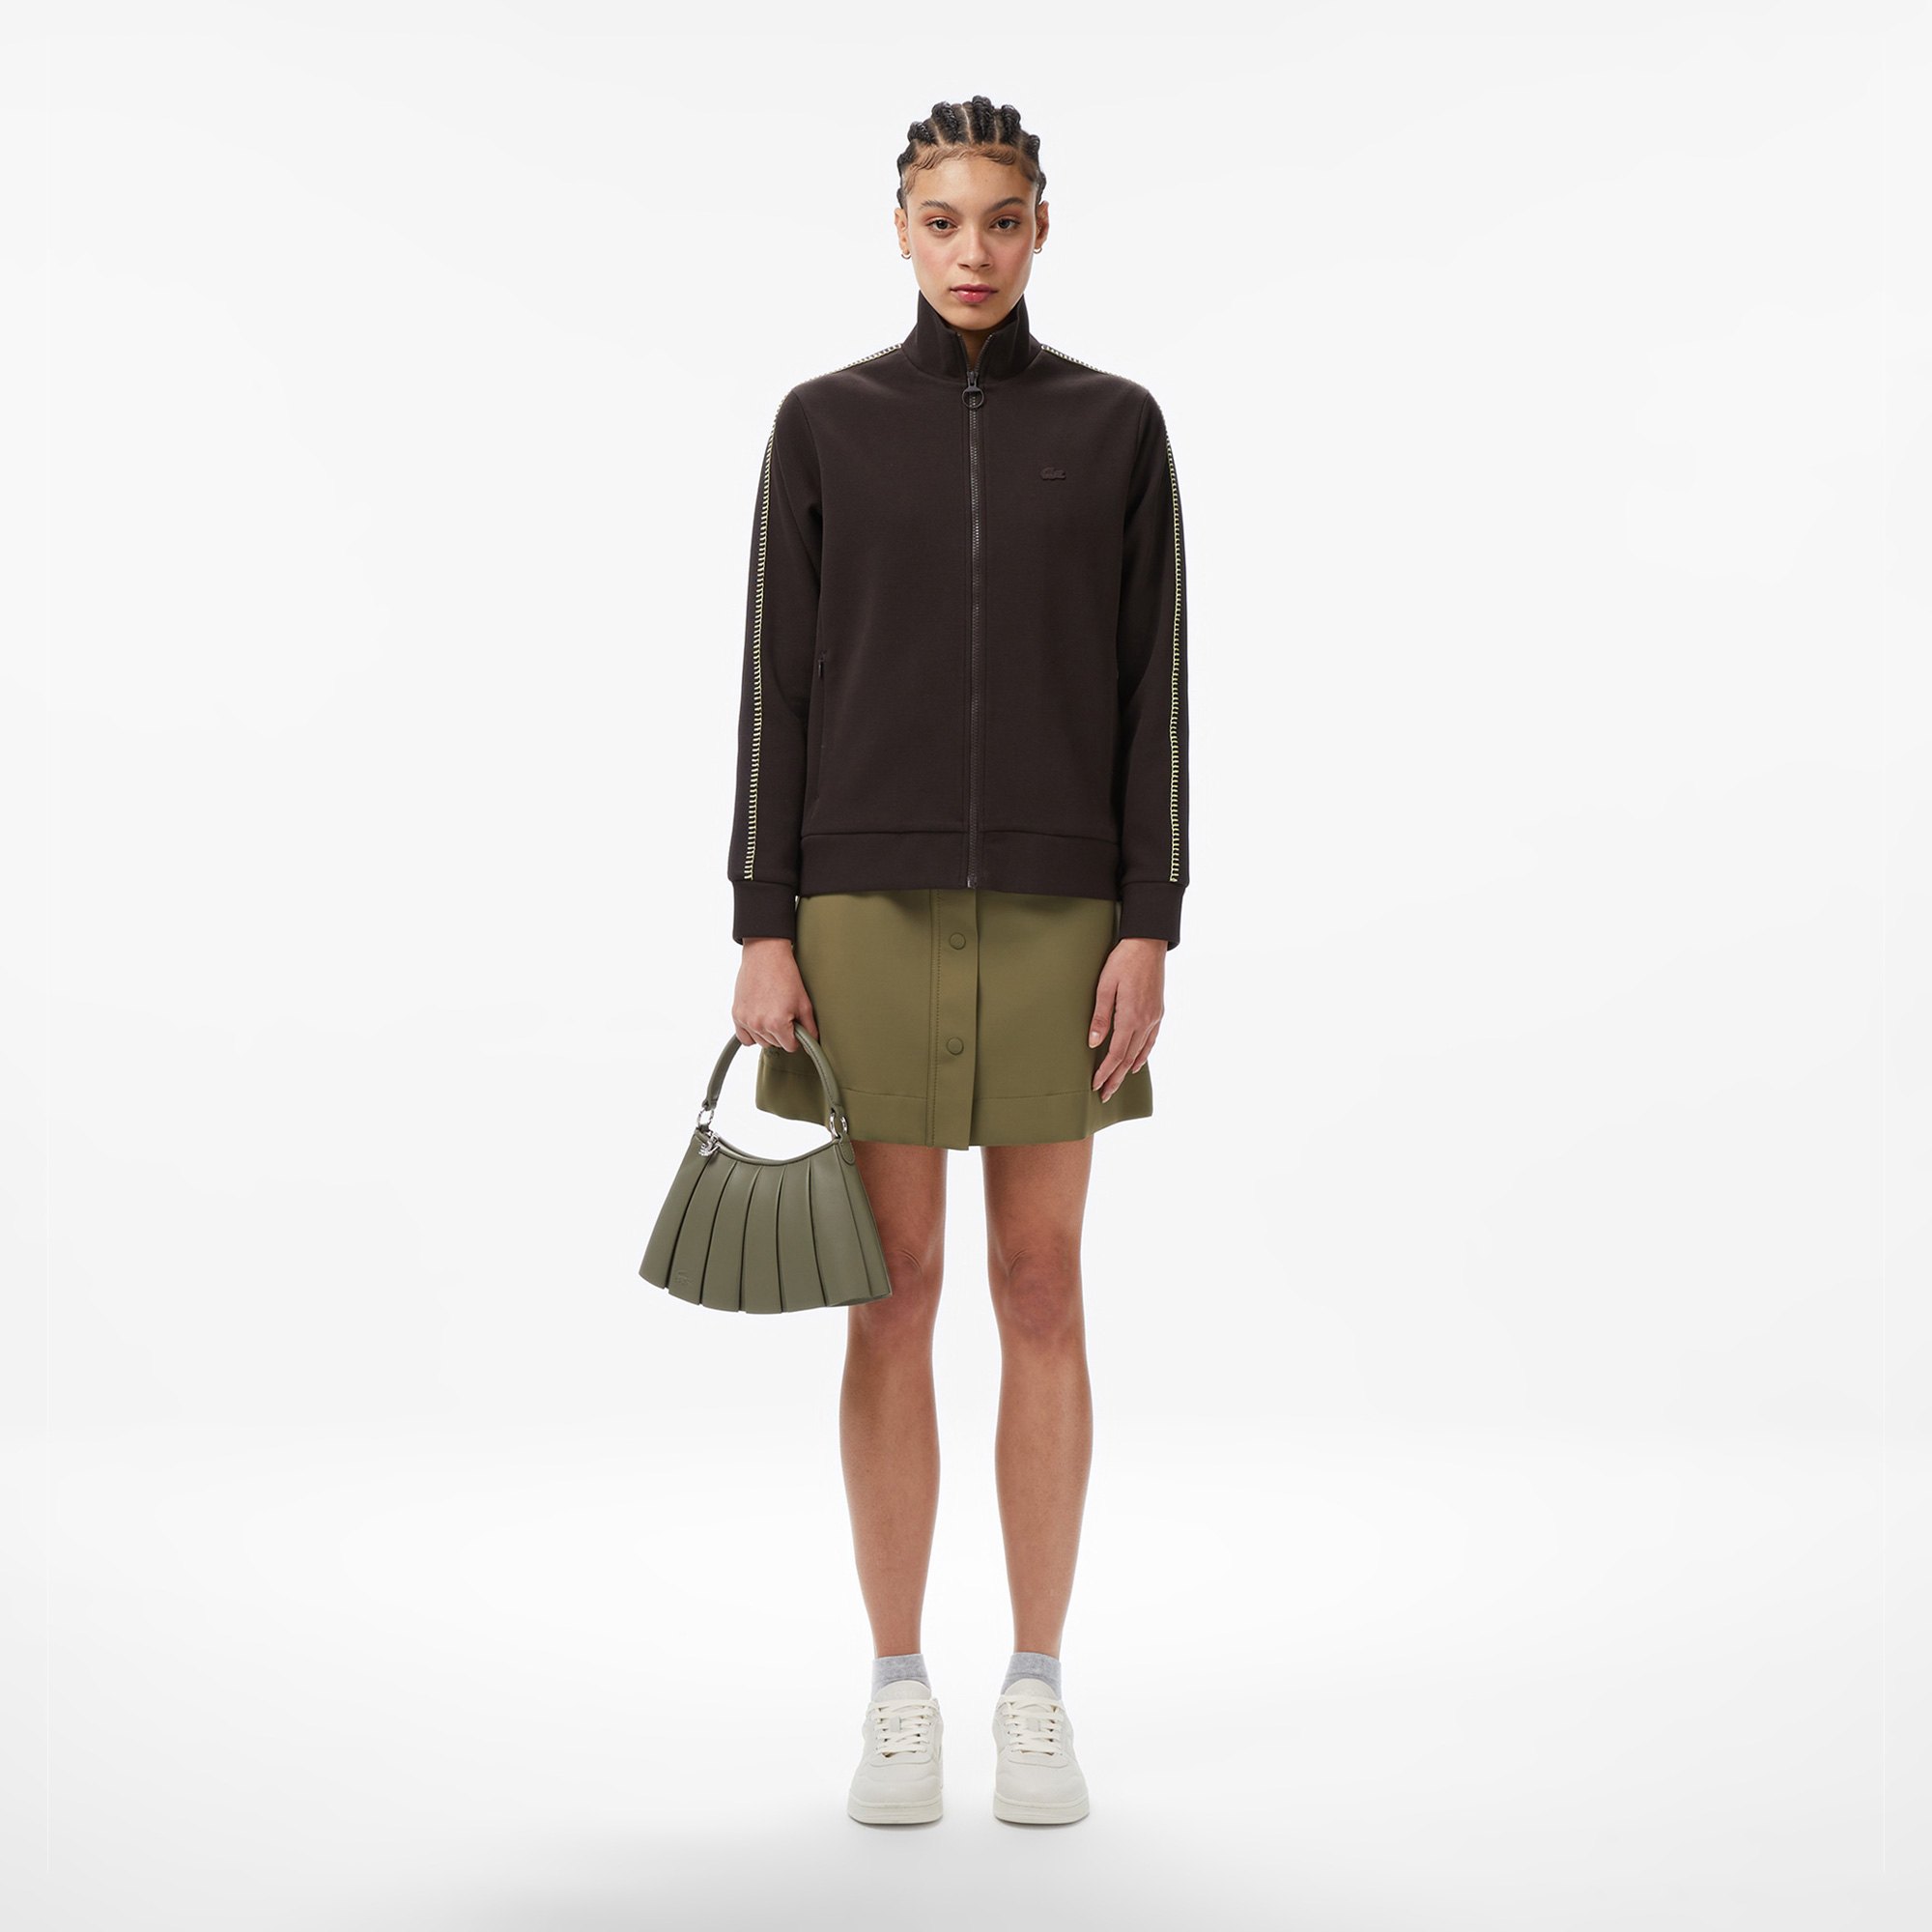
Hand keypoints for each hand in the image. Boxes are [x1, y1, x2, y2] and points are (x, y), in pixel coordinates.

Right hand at [733, 937, 818, 1051]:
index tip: (797, 1027)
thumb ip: (810, 1028)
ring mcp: (745, 1020)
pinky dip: (752, 1034)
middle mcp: (759, 1024)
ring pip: (760, 1042)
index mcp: (777, 1023)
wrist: (765, 955)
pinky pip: (744, 1038)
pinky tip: (760, 1021)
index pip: (790, 1046)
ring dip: (768, 1034)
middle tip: (785, 1013)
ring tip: (772, 1013)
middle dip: (783, 1033)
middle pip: (775, 1044)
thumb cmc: (785, 975)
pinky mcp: (736, 1014)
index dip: (797, 1038)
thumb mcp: (804, 1002)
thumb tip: (812, 1044)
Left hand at [1088, 936, 1164, 1101]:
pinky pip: (1151, 1040)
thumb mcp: (1105, 986)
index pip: (1116, 1054)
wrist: (1148, 944)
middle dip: (1115, 1078)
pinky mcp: (1158, 1011)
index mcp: (1130, 1017)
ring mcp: (1154, 1017)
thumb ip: (1100, 1017)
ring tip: (1117, 1083)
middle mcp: (1145, 1021)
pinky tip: (1136, 1062)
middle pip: (1128, 1058)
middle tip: (1105, 1095)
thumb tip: (1093, 1043)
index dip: (1105, 1072)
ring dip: (1127, 1070)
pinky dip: (1143, 1055)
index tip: (1095, 1085)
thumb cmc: (1122, 961)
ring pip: (1141, 1052)